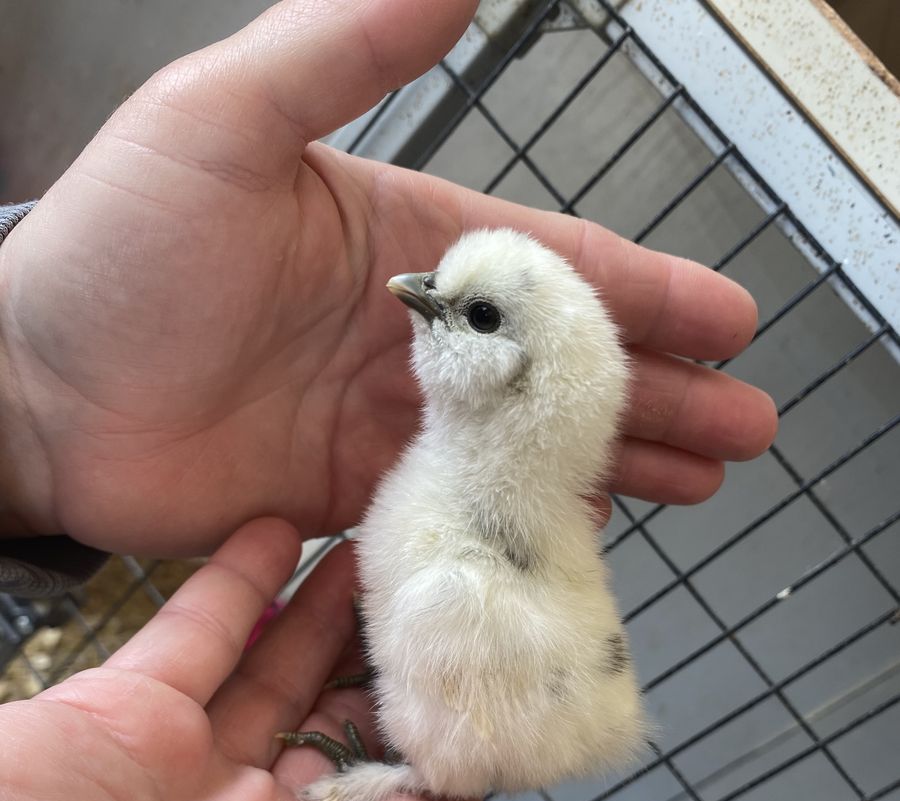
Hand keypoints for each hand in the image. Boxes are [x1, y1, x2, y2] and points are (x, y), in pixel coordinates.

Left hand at [0, 0, 774, 554]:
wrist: (32, 394)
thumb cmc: (113, 252)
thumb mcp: (226, 120)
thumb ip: (344, 48)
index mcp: (401, 245)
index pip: (551, 271)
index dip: (647, 295)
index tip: (728, 320)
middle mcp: (407, 338)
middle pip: (561, 372)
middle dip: (660, 394)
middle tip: (744, 426)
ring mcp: (385, 425)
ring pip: (527, 447)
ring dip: (617, 462)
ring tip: (699, 482)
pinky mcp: (351, 497)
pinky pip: (463, 510)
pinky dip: (526, 518)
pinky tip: (589, 528)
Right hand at [0, 518, 702, 800]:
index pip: (445, 798)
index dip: (490, 718)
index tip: (537, 631)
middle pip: (361, 720)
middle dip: (412, 644)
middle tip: (472, 549)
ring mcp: (181, 792)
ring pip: (278, 671)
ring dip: (335, 601)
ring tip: (396, 521)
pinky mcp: (99, 736)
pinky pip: (182, 640)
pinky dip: (235, 582)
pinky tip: (286, 523)